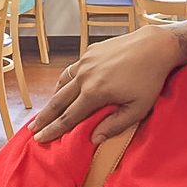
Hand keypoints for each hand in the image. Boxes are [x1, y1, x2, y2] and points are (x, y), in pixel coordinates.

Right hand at [30, 22, 186, 143]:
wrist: (154, 46)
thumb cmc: (149, 80)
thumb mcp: (138, 108)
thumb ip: (115, 125)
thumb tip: (94, 139)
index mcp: (95, 93)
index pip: (69, 117)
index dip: (54, 130)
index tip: (41, 139)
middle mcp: (85, 76)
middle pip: (59, 101)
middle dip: (45, 118)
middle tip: (32, 130)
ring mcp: (85, 62)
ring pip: (62, 84)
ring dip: (52, 100)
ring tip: (45, 113)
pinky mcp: (89, 52)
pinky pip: (72, 70)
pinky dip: (64, 82)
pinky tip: (63, 89)